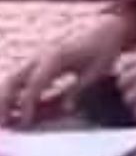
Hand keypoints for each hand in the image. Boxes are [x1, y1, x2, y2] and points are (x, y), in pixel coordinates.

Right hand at [0, 15, 130, 126]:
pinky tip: (15, 108)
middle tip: (4, 125)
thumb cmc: (103, 51)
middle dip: (5, 102)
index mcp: (54, 57)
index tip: (26, 122)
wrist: (106, 30)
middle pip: (13, 80)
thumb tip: (67, 109)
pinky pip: (21, 78)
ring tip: (5, 119)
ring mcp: (38, 57)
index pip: (34, 84)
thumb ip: (78, 89)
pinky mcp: (39, 61)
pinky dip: (14, 93)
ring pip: (12, 78)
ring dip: (6, 98)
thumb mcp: (95, 72)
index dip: (27, 105)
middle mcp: (41, 56)